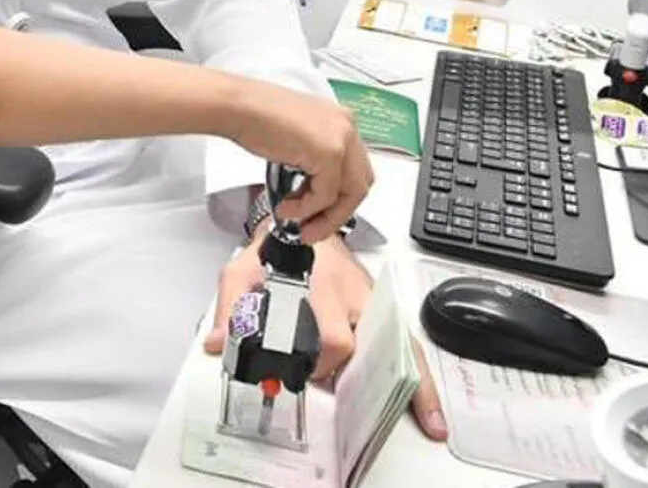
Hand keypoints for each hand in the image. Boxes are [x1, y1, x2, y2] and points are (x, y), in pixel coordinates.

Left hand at [205, 226, 448, 441]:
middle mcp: (350, 294)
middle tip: (322, 384)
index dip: (320, 365)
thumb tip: (217, 344)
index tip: (303, 378)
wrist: (299, 227)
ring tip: (430, 421)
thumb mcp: (241, 272)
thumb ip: (228, 308)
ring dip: (413, 383)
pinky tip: (427, 401)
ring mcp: (369, 301)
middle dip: (342, 373)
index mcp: (318, 285)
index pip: (330, 335)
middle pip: (359, 343)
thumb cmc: (274, 253)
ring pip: (397, 342)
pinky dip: (417, 370)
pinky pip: (403, 340)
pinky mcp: (378, 308)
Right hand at [225, 80, 373, 243]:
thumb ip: (313, 164)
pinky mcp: (328, 152)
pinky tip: (288, 208)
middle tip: (314, 228)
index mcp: (341, 122)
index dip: (340, 199)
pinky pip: (326, 195)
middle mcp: (346, 127)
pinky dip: (307, 209)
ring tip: (297, 222)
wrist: (237, 107)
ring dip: (324, 217)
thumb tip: (312, 194)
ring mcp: (341, 139)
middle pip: (360, 184)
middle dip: (337, 213)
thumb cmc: (255, 117)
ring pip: (350, 194)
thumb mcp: (297, 141)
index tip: (320, 215)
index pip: (356, 170)